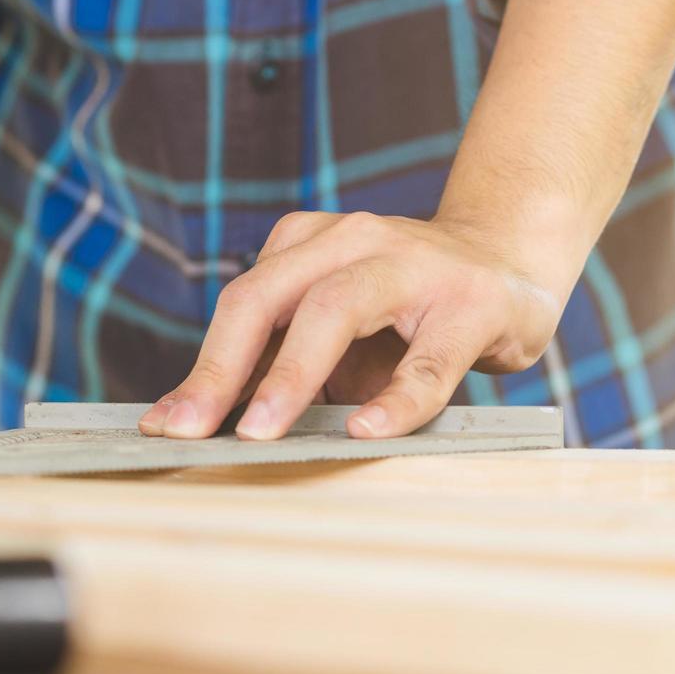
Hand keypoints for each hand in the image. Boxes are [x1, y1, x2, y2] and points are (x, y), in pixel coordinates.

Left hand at [137, 212, 561, 440]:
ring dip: (290, 375)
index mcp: (307, 245)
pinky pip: (426, 360)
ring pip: (335, 309)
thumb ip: (279, 363)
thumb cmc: (408, 309)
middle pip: (266, 298)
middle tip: (192, 431)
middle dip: (221, 368)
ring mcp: (411, 265)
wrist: (511, 259)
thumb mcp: (337, 328)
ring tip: (259, 432)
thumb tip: (203, 423)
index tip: (164, 426)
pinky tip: (365, 430)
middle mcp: (350, 240)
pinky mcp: (470, 304)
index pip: (241, 305)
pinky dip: (394, 400)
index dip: (201, 367)